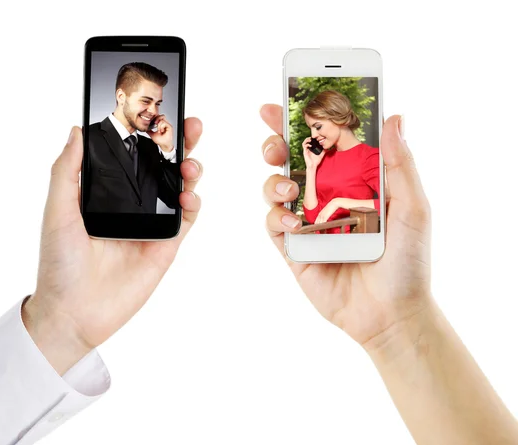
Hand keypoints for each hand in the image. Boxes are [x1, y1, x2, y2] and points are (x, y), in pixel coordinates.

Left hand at [22, 118, 202, 373]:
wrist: (74, 313)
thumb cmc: (59, 264)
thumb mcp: (57, 211)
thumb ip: (67, 171)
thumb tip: (77, 129)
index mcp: (107, 192)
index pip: (133, 155)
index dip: (149, 133)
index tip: (159, 112)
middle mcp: (132, 204)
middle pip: (162, 166)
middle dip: (180, 143)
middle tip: (191, 125)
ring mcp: (151, 224)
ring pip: (180, 188)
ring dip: (190, 170)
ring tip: (189, 163)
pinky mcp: (166, 246)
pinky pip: (186, 219)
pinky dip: (193, 204)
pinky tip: (189, 196)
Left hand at [147, 114, 173, 151]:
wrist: (164, 145)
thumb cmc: (161, 141)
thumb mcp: (152, 134)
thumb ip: (149, 130)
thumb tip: (144, 129)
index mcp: (161, 125)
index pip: (158, 117)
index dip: (155, 118)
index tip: (152, 122)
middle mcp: (165, 124)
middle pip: (161, 115)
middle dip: (156, 118)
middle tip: (155, 123)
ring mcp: (167, 125)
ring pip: (162, 118)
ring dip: (159, 124)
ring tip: (158, 130)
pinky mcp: (170, 127)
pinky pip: (164, 123)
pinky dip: (161, 126)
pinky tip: (161, 131)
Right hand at [261, 104, 430, 349]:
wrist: (391, 314)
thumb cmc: (408, 261)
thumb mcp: (413, 208)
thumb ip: (399, 164)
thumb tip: (394, 117)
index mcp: (354, 181)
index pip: (327, 142)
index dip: (307, 119)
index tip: (290, 96)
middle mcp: (327, 196)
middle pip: (292, 159)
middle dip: (277, 142)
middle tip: (274, 138)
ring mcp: (307, 221)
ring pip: (275, 187)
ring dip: (274, 180)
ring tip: (288, 187)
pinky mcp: (293, 248)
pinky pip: (273, 223)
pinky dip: (277, 216)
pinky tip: (294, 222)